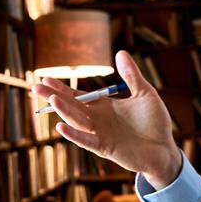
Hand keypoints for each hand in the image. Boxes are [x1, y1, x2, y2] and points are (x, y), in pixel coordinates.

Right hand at [32, 50, 182, 188]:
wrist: (165, 149)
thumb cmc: (154, 123)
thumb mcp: (144, 93)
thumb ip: (132, 75)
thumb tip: (120, 52)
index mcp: (104, 107)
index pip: (78, 96)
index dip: (62, 88)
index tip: (46, 79)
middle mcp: (98, 120)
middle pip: (71, 107)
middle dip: (54, 97)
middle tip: (35, 87)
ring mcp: (100, 134)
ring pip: (77, 121)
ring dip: (64, 111)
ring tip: (52, 99)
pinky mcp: (106, 148)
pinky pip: (87, 141)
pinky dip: (75, 135)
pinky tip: (61, 126)